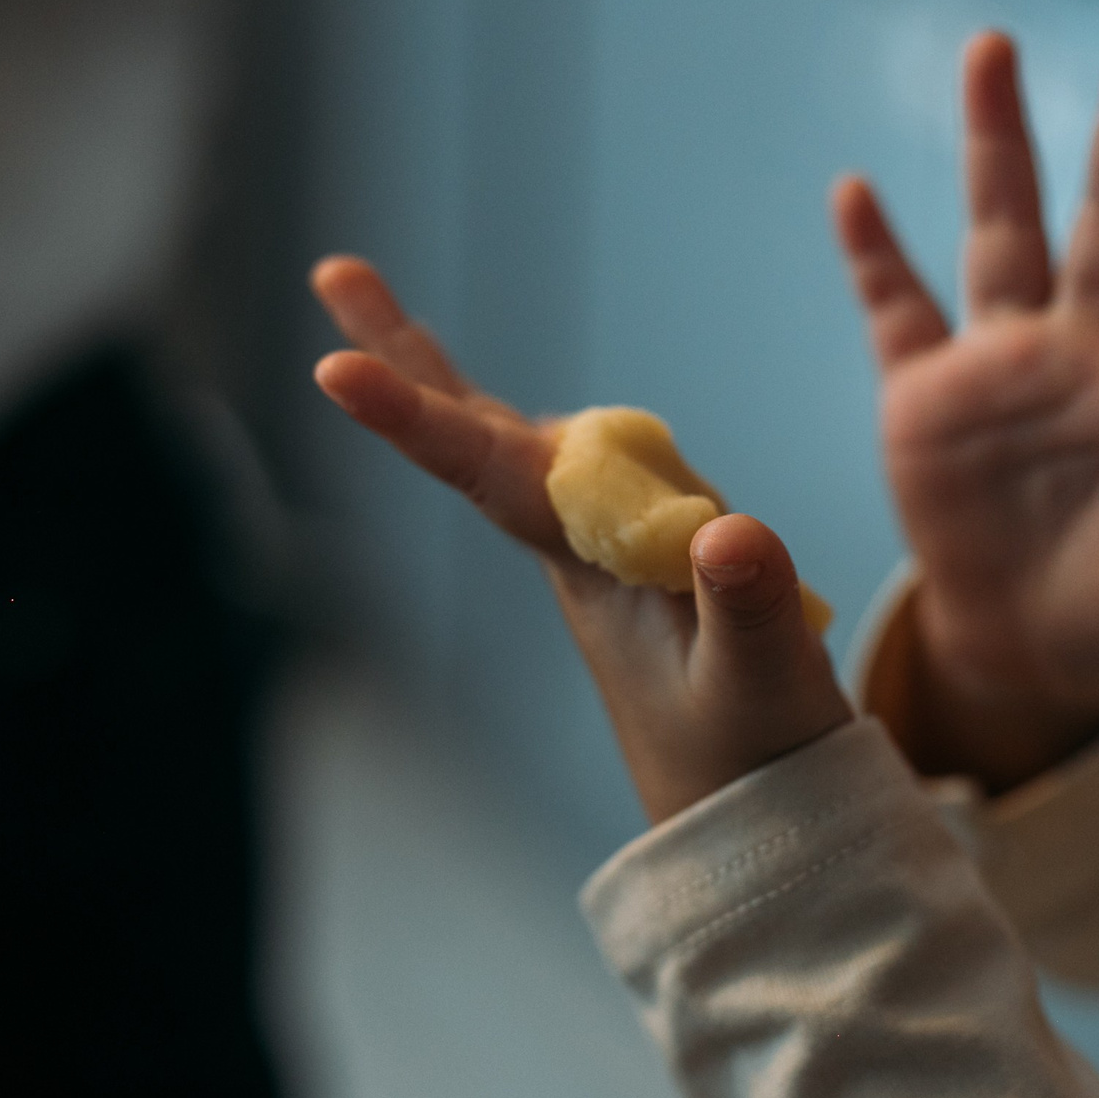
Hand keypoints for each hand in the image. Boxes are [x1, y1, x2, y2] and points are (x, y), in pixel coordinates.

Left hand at [311, 257, 854, 822]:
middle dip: (405, 358)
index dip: (414, 419)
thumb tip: (727, 531)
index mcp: (589, 569)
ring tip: (379, 319)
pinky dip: (548, 433)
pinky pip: (576, 476)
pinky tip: (552, 426)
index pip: (491, 478)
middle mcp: (575, 552)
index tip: (332, 370)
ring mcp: (598, 558)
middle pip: (476, 437)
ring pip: (518, 448)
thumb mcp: (766, 685)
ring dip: (450, 384)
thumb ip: (752, 608)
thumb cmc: (752, 759)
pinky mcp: (631, 566)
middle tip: (333, 271)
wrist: (753, 826)